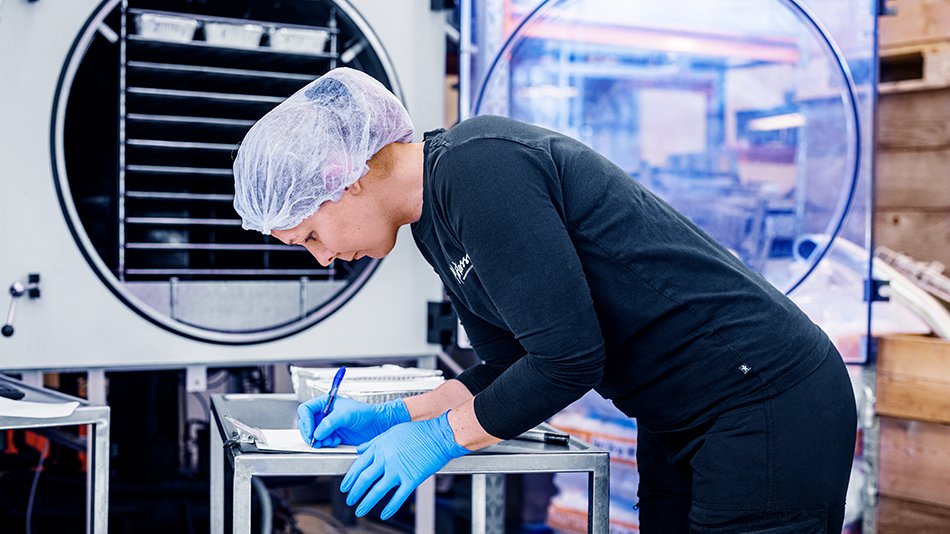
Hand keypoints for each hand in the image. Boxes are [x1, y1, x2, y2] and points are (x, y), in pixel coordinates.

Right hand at [297, 396, 409, 447]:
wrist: (376, 425)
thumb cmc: (365, 414)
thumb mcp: (346, 415)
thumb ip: (330, 423)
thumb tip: (317, 433)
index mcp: (325, 403)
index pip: (306, 410)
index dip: (306, 421)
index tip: (311, 431)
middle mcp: (324, 414)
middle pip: (306, 424)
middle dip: (311, 433)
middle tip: (316, 441)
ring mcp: (327, 425)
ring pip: (313, 435)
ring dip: (319, 440)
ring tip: (330, 440)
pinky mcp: (332, 435)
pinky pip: (322, 442)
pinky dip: (326, 444)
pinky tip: (336, 441)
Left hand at [341, 411, 469, 519]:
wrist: (439, 435)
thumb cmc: (418, 432)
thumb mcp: (391, 431)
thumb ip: (373, 441)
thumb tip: (359, 449)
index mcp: (380, 447)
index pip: (359, 465)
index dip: (350, 478)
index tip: (345, 486)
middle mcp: (386, 459)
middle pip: (365, 479)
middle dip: (354, 492)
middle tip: (349, 500)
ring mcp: (399, 470)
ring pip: (377, 490)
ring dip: (366, 502)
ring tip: (360, 510)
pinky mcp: (412, 479)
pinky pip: (398, 497)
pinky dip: (390, 507)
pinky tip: (384, 514)